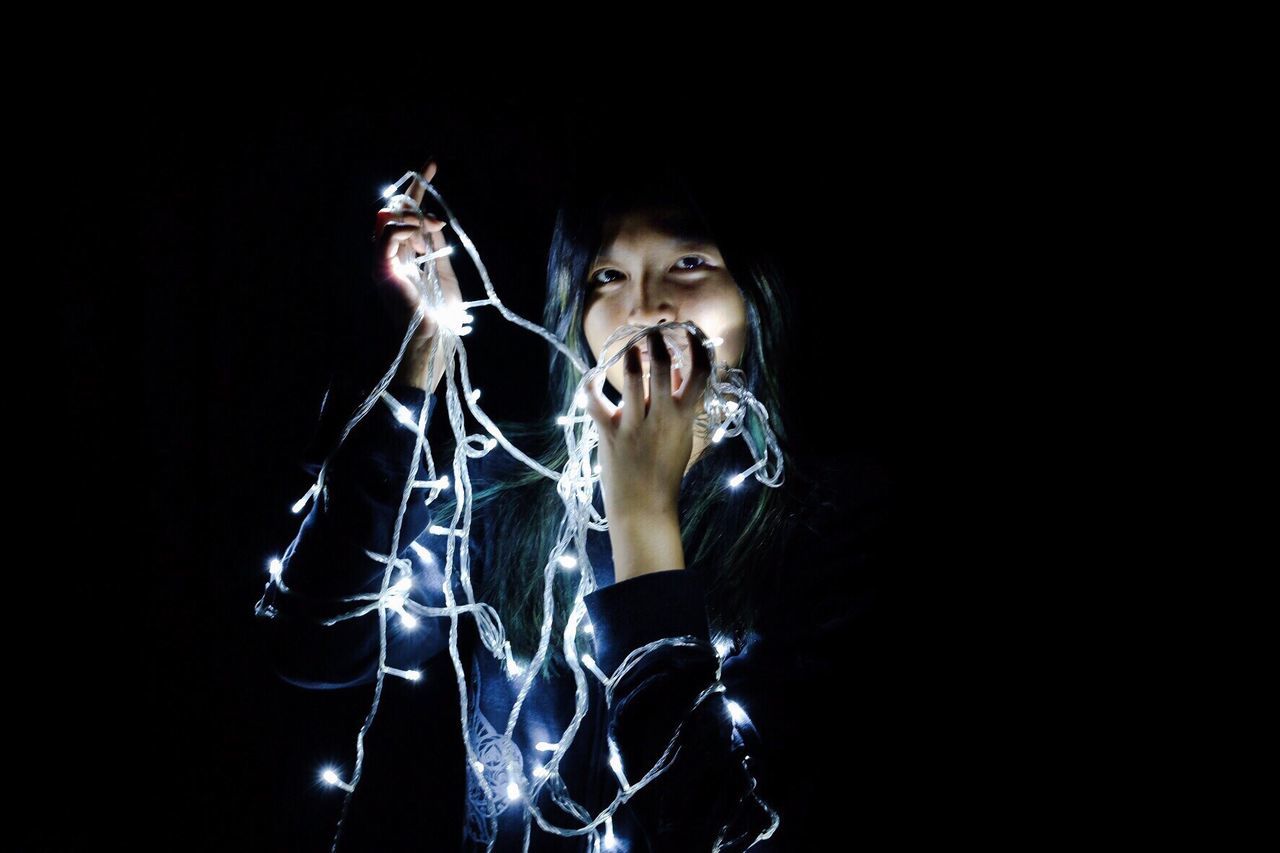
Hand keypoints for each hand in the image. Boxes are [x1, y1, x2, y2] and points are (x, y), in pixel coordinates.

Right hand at [371, 158, 461, 392]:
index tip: (431, 166)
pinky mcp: (382, 270)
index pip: (405, 217)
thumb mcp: (444, 273)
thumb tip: (433, 222)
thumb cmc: (441, 315)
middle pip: (392, 212)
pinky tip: (425, 232)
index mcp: (404, 259)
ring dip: (414, 215)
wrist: (435, 339)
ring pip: (388, 220)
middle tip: (432, 175)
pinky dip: (405, 228)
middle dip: (412, 190)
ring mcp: (383, 264)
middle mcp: (389, 258)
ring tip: (436, 227)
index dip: (417, 191)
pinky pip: (387, 237)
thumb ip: (435, 247)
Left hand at [583, 325, 712, 578]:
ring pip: (633, 379)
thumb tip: (676, 374)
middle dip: (657, 342)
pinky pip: (595, 402)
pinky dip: (591, 386)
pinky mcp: (609, 433)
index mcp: (684, 417)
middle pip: (663, 367)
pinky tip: (593, 376)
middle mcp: (662, 417)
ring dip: (631, 357)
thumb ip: (681, 406)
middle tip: (652, 332)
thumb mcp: (683, 439)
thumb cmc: (665, 475)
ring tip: (630, 347)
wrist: (644, 509)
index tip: (689, 332)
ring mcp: (634, 424)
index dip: (697, 347)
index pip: (700, 372)